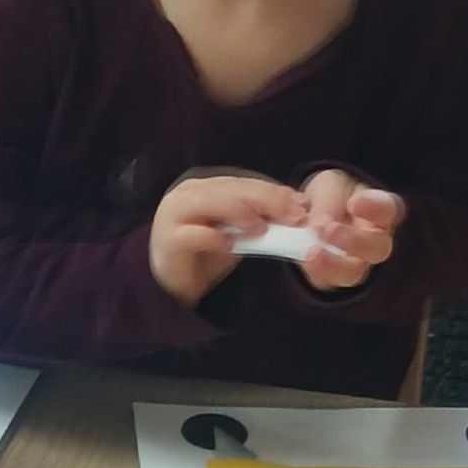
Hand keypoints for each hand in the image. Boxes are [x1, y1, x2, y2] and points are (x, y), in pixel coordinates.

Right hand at [147, 173, 311, 306]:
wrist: (173, 285)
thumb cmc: (205, 255)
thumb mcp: (238, 233)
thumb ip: (259, 218)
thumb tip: (296, 210)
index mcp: (206, 187)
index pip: (242, 182)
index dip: (272, 190)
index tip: (300, 203)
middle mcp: (187, 193)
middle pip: (230, 189)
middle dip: (265, 199)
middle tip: (293, 215)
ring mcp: (173, 214)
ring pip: (208, 202)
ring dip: (238, 212)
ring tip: (261, 228)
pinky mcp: (167, 239)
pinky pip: (191, 234)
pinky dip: (212, 237)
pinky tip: (230, 245)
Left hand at [294, 171, 402, 291]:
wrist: (315, 215)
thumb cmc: (333, 196)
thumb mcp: (329, 186)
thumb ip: (328, 201)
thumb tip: (319, 224)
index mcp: (381, 211)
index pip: (387, 209)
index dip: (374, 207)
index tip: (354, 203)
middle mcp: (376, 241)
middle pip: (377, 248)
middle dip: (352, 241)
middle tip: (327, 230)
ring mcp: (357, 263)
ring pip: (352, 272)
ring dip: (331, 264)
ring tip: (311, 253)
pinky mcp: (334, 277)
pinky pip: (326, 279)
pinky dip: (312, 268)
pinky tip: (302, 256)